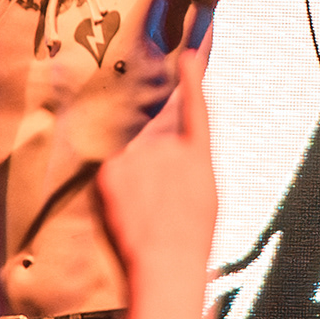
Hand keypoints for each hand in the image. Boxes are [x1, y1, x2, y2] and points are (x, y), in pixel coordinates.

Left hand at [95, 52, 220, 290]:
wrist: (165, 262)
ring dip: (138, 180)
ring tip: (148, 214)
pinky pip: (114, 171)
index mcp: (198, 153)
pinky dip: (119, 189)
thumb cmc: (192, 237)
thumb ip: (193, 163)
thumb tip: (179, 150)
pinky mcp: (111, 170)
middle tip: (163, 201)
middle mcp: (168, 146)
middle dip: (158, 166)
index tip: (187, 56)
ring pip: (134, 158)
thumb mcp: (208, 194)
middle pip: (157, 142)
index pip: (196, 106)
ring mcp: (137, 156)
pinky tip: (131, 211)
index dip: (192, 78)